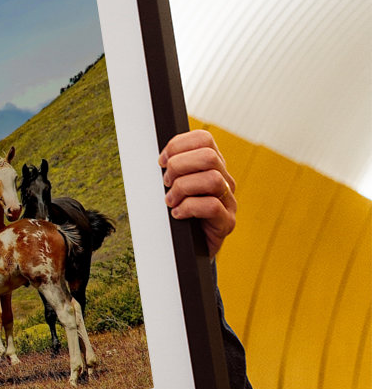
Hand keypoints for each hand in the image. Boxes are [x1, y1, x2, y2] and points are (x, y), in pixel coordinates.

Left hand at [159, 129, 236, 257]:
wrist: (189, 249)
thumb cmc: (180, 214)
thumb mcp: (174, 186)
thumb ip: (172, 170)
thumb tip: (159, 159)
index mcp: (212, 166)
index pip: (203, 139)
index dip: (178, 145)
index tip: (162, 161)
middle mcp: (225, 180)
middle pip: (208, 156)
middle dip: (179, 166)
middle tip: (166, 183)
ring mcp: (229, 202)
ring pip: (212, 179)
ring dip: (183, 188)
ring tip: (170, 200)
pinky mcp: (227, 222)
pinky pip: (212, 206)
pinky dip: (188, 208)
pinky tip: (177, 214)